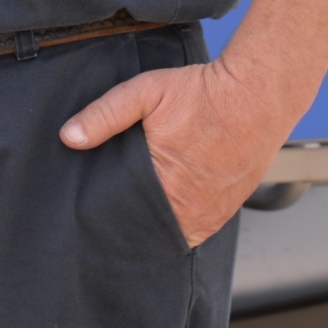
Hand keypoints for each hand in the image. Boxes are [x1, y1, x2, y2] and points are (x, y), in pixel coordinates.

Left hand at [61, 56, 298, 247]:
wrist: (259, 92)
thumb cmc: (205, 92)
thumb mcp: (147, 92)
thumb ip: (105, 115)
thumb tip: (68, 137)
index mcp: (164, 186)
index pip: (121, 219)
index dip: (105, 216)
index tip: (93, 210)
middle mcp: (190, 209)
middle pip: (145, 232)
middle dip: (128, 223)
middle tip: (111, 212)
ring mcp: (211, 213)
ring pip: (171, 235)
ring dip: (155, 227)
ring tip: (138, 211)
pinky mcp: (227, 210)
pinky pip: (195, 231)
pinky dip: (179, 224)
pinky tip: (167, 209)